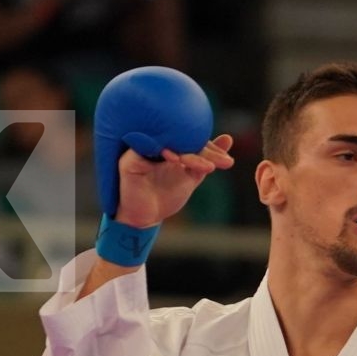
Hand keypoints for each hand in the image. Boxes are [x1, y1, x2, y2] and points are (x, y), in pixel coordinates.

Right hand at [114, 135, 233, 228]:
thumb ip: (207, 159)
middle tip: (224, 162)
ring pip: (167, 143)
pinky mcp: (128, 161)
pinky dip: (162, 153)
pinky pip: (145, 151)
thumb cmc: (166, 196)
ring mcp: (140, 150)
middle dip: (204, 150)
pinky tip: (178, 162)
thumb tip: (228, 138)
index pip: (190, 139)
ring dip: (188, 153)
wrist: (146, 217)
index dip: (210, 148)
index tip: (228, 160)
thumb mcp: (192, 176)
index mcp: (169, 145)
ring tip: (208, 166)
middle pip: (180, 139)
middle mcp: (155, 143)